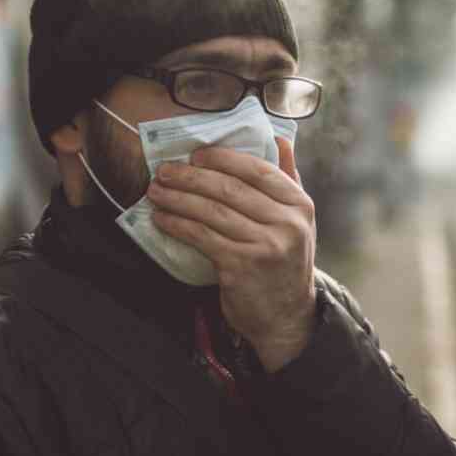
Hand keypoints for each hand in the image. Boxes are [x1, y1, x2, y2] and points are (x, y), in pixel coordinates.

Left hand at [147, 138, 316, 371]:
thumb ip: (288, 180)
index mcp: (300, 205)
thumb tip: (280, 138)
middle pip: (229, 189)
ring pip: (212, 211)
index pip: (258, 170)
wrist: (287, 317)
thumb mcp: (298, 221)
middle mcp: (286, 223)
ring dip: (178, 198)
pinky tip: (162, 218)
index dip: (223, 159)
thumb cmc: (285, 264)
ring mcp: (264, 245)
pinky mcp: (240, 267)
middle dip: (191, 177)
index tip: (196, 155)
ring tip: (156, 191)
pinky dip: (178, 224)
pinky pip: (201, 237)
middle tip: (165, 171)